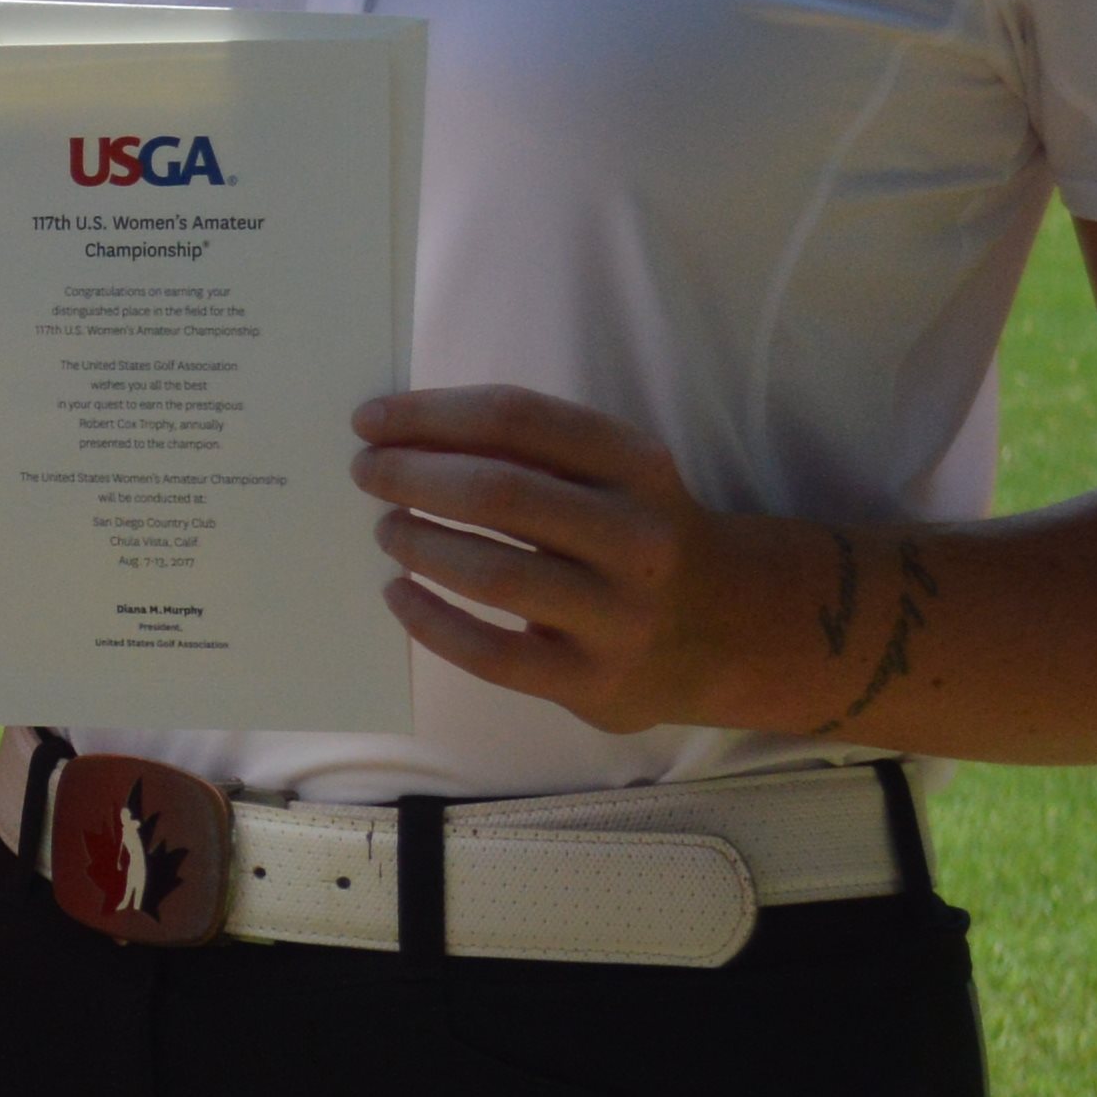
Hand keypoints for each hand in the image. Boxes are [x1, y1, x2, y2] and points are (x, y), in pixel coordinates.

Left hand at [352, 385, 837, 734]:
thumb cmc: (634, 533)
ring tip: (387, 529)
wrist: (730, 628)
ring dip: (419, 544)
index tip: (370, 420)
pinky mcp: (594, 682)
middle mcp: (636, 537)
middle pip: (499, 494)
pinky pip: (491, 653)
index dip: (431, 414)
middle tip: (366, 473)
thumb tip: (402, 433)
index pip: (517, 419)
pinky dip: (430, 620)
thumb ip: (534, 450)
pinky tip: (398, 593)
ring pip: (492, 574)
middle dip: (412, 476)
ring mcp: (619, 616)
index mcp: (637, 466)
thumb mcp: (615, 474)